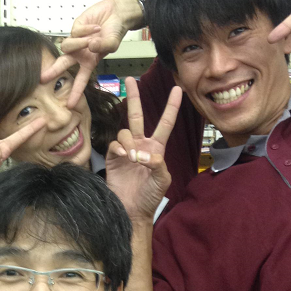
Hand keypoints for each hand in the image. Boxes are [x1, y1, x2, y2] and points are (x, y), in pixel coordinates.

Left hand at [41, 0, 135, 107]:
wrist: (117, 14)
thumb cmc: (115, 32)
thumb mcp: (112, 44)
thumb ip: (103, 46)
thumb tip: (90, 46)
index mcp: (89, 62)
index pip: (81, 80)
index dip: (76, 93)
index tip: (70, 106)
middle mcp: (79, 54)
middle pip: (62, 65)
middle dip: (53, 72)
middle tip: (42, 79)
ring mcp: (76, 41)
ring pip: (67, 46)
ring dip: (80, 42)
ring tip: (95, 34)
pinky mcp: (74, 28)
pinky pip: (75, 32)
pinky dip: (87, 29)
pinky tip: (95, 26)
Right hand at [105, 76, 179, 223]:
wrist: (133, 211)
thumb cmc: (150, 197)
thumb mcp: (162, 180)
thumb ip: (158, 164)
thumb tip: (145, 154)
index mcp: (156, 148)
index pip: (165, 123)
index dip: (171, 107)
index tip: (177, 90)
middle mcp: (140, 145)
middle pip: (137, 115)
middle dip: (134, 97)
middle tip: (131, 79)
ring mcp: (126, 151)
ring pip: (125, 131)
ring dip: (130, 142)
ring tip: (134, 158)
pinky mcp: (112, 158)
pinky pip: (115, 145)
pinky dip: (120, 148)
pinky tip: (125, 158)